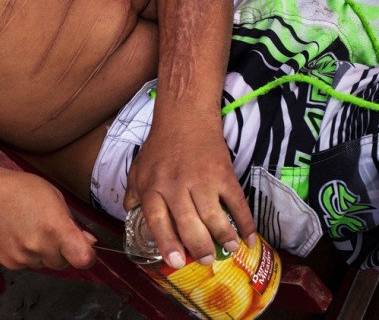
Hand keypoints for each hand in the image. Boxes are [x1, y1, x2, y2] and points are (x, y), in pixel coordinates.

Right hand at [0, 163, 95, 269]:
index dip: (89, 255)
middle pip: (64, 262)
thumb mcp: (52, 196)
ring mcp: (22, 257)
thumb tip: (88, 242)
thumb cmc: (16, 189)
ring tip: (30, 228)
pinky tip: (18, 234)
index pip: (83, 258)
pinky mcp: (9, 263)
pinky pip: (28, 264)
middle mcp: (39, 246)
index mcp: (54, 227)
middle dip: (63, 250)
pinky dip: (27, 254)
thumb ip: (71, 222)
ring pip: (45, 264)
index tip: (85, 247)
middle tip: (50, 229)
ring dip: (44, 252)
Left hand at [123, 118, 255, 268]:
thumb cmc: (161, 145)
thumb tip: (129, 214)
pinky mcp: (223, 174)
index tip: (177, 262)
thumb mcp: (139, 167)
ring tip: (228, 250)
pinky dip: (245, 223)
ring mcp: (202, 180)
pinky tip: (249, 238)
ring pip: (214, 217)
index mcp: (153, 187)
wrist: (185, 116)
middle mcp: (176, 186)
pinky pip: (237, 203)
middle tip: (206, 261)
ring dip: (224, 238)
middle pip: (188, 225)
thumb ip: (134, 192)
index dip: (167, 244)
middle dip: (200, 248)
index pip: (158, 221)